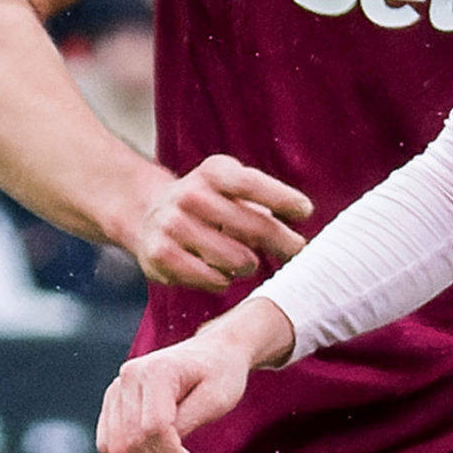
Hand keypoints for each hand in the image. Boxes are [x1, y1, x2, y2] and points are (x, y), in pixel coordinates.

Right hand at [97, 306, 283, 452]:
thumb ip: (188, 422)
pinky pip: (110, 446)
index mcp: (155, 370)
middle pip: (131, 443)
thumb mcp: (216, 398)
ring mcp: (115, 391)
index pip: (153, 428)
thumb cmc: (220, 374)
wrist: (212, 353)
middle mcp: (127, 378)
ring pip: (116, 450)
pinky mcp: (112, 405)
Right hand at [121, 153, 312, 291]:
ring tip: (245, 263)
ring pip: (235, 258)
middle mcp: (190, 195)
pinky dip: (222, 280)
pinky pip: (211, 278)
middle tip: (296, 250)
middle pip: (252, 225)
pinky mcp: (161, 255)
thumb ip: (263, 199)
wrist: (147, 214)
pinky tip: (221, 274)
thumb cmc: (205, 203)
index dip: (282, 199)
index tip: (305, 212)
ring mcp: (173, 225)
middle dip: (282, 242)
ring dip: (248, 265)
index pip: (251, 184)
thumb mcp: (230, 187)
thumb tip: (303, 215)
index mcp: (212, 172)